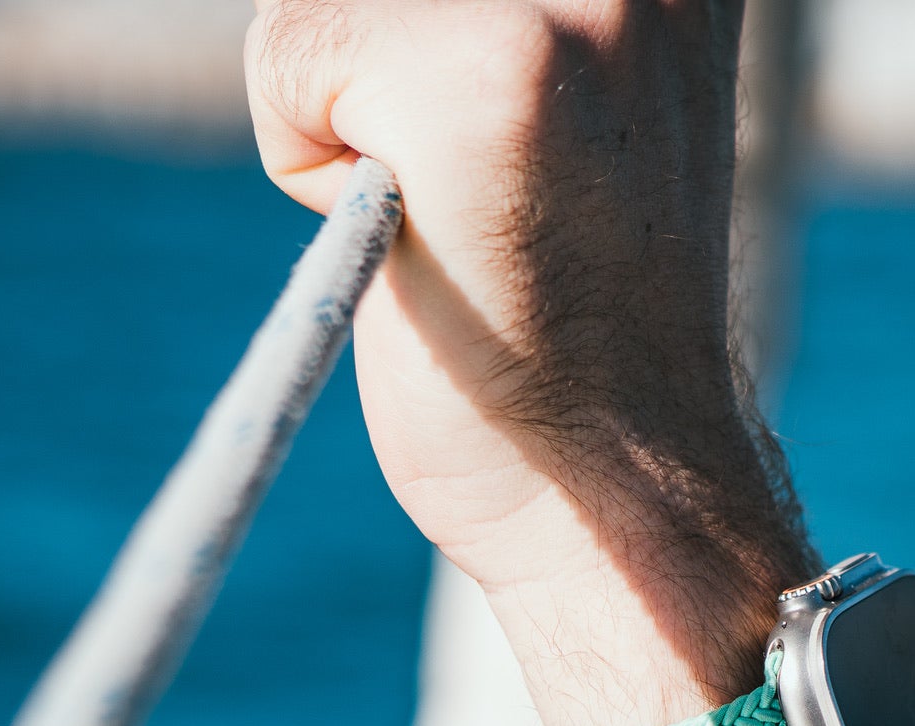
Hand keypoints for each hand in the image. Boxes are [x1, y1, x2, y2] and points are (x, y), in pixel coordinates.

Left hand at [246, 0, 814, 725]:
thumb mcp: (582, 104)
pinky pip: (288, 59)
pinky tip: (422, 239)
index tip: (476, 143)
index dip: (410, 44)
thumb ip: (509, 14)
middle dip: (371, 64)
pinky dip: (307, 163)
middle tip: (471, 192)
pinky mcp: (484, 72)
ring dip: (338, 110)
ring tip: (453, 217)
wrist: (626, 489)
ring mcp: (572, 4)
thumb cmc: (577, 328)